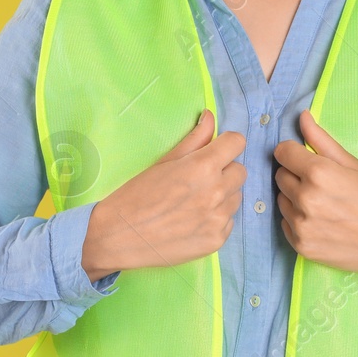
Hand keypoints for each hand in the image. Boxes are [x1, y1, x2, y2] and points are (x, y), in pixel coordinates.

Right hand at [82, 109, 244, 280]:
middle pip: (240, 171)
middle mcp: (216, 192)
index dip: (226, 144)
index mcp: (203, 167)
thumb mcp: (164, 161)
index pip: (237, 143)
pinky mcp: (217, 240)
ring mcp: (218, 219)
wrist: (117, 237)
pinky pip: (228, 221)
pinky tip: (193, 220)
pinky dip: (216, 219)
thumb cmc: (135, 195)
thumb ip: (194, 139)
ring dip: (222, 195)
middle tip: (200, 179)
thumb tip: (209, 116)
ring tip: (194, 201)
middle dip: (224, 170)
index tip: (215, 150)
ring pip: (236, 197)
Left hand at [272, 110, 357, 283]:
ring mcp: (301, 225)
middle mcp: (305, 199)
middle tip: (321, 183)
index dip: (293, 152)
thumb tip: (301, 116)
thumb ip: (321, 139)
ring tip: (322, 204)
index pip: (282, 151)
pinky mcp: (301, 246)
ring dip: (295, 198)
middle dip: (295, 174)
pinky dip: (297, 220)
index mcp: (318, 173)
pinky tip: (320, 222)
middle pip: (280, 175)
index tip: (305, 158)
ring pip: (281, 200)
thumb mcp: (352, 163)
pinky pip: (285, 223)